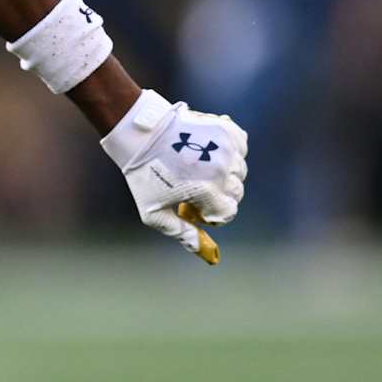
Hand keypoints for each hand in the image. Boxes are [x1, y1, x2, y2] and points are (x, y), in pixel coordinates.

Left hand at [101, 90, 247, 264]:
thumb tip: (201, 251)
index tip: (196, 207)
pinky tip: (210, 153)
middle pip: (236, 193)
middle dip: (218, 195)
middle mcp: (221, 169)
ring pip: (239, 171)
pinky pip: (240, 149)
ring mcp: (226, 148)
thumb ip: (180, 233)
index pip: (228, 212)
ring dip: (224, 174)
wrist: (140, 134)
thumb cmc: (144, 175)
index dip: (212, 213)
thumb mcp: (153, 212)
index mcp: (206, 190)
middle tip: (195, 188)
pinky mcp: (227, 130)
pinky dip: (230, 153)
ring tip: (199, 169)